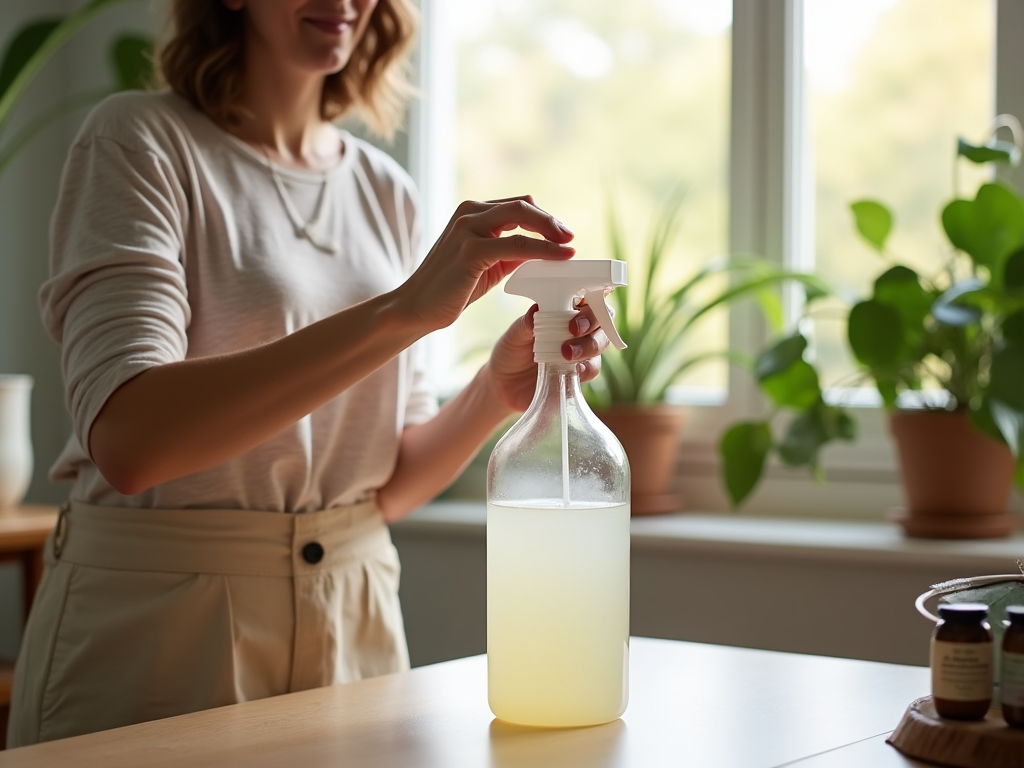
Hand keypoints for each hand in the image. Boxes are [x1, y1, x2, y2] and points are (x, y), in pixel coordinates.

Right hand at [397, 196, 574, 332]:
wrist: (418, 307)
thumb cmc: (451, 288)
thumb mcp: (487, 263)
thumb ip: (511, 251)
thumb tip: (543, 249)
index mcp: (471, 212)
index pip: (517, 205)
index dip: (544, 218)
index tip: (562, 235)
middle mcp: (468, 213)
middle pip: (522, 205)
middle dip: (551, 221)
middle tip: (570, 237)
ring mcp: (468, 229)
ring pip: (521, 217)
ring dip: (551, 231)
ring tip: (569, 246)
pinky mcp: (470, 251)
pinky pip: (517, 245)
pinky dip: (543, 250)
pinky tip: (559, 257)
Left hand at [484, 302, 609, 412]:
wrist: (505, 384)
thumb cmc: (511, 352)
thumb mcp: (514, 335)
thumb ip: (527, 323)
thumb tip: (537, 309)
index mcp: (564, 310)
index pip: (587, 296)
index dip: (592, 297)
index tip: (580, 304)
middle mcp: (578, 328)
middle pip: (601, 318)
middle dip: (591, 322)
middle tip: (573, 329)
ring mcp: (582, 350)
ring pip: (600, 342)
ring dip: (588, 346)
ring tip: (566, 353)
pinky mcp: (581, 372)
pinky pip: (593, 368)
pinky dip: (587, 367)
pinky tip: (574, 369)